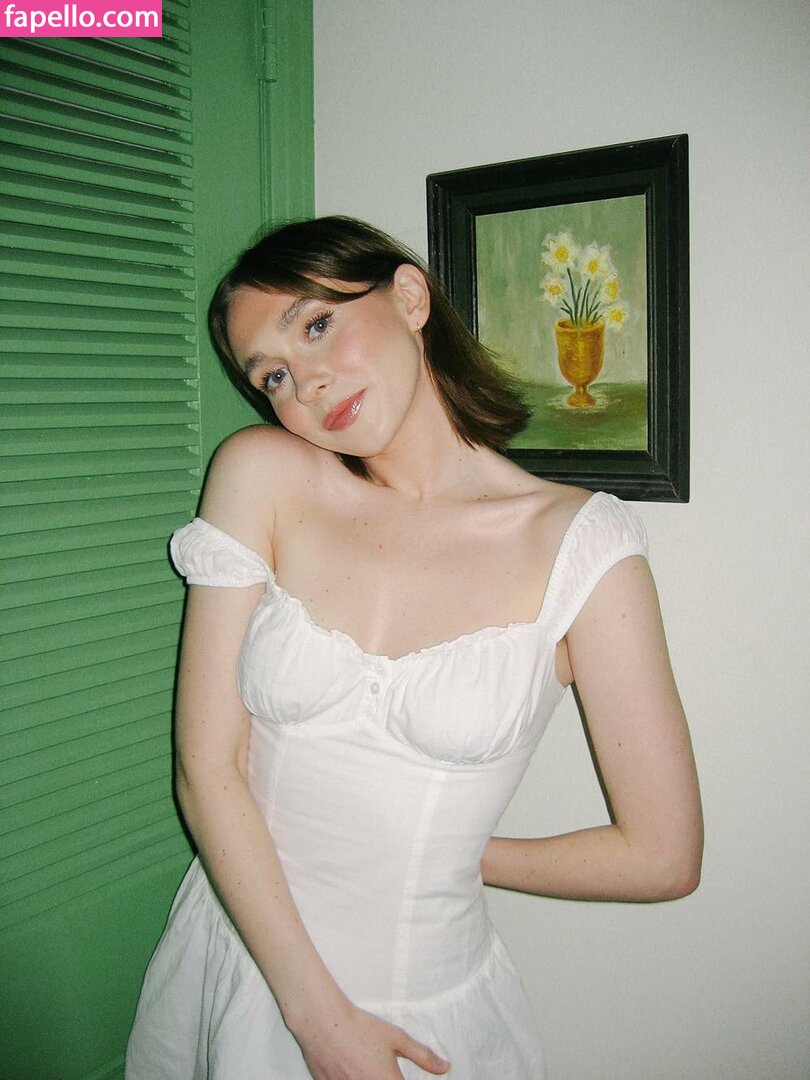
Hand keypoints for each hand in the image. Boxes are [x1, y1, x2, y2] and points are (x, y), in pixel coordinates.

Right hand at [297, 1001, 449, 1079]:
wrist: (324, 1023)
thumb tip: (445, 1067)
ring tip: (364, 1066)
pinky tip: (351, 1070)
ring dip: (368, 1079)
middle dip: (386, 1079)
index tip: (399, 1075)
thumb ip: (423, 1055)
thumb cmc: (360, 1027)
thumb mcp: (396, 1037)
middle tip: (380, 1067)